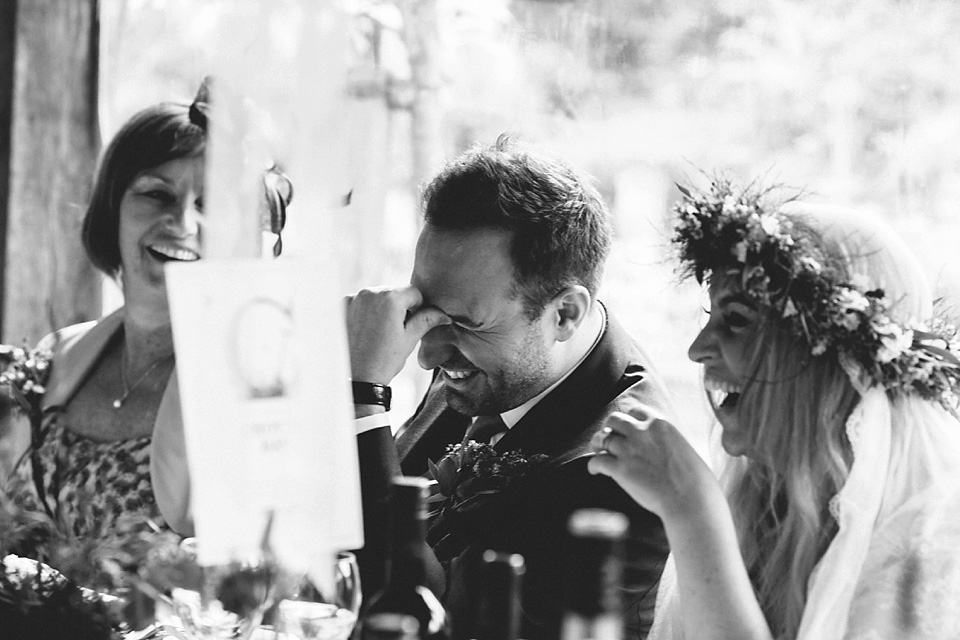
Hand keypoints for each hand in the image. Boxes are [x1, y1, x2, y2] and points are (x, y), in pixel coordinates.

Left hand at [345, 286, 449, 384]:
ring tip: (380, 333)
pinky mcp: (341, 306)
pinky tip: (366, 331)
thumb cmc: (384, 360)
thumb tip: (442, 314)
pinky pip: (360, 302)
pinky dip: (365, 312)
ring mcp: (353, 298)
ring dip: (382, 308)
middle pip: (394, 292)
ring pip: (377, 297)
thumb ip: (427, 320)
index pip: (413, 292)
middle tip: (396, 331)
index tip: (412, 324)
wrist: (357, 378)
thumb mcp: (410, 339)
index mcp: (390, 298)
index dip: (418, 307)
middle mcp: (370, 292)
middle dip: (399, 307)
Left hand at [587, 402, 717, 520]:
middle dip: (609, 428)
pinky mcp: (620, 469)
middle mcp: (642, 432)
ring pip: (602, 438)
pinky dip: (593, 466)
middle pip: (614, 419)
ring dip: (598, 445)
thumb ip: (667, 441)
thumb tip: (660, 447)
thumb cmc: (696, 481)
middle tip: (608, 438)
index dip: (629, 419)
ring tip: (598, 452)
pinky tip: (595, 471)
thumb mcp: (683, 447)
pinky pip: (597, 461)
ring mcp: (629, 450)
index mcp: (660, 424)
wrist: (691, 501)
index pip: (636, 410)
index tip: (627, 428)